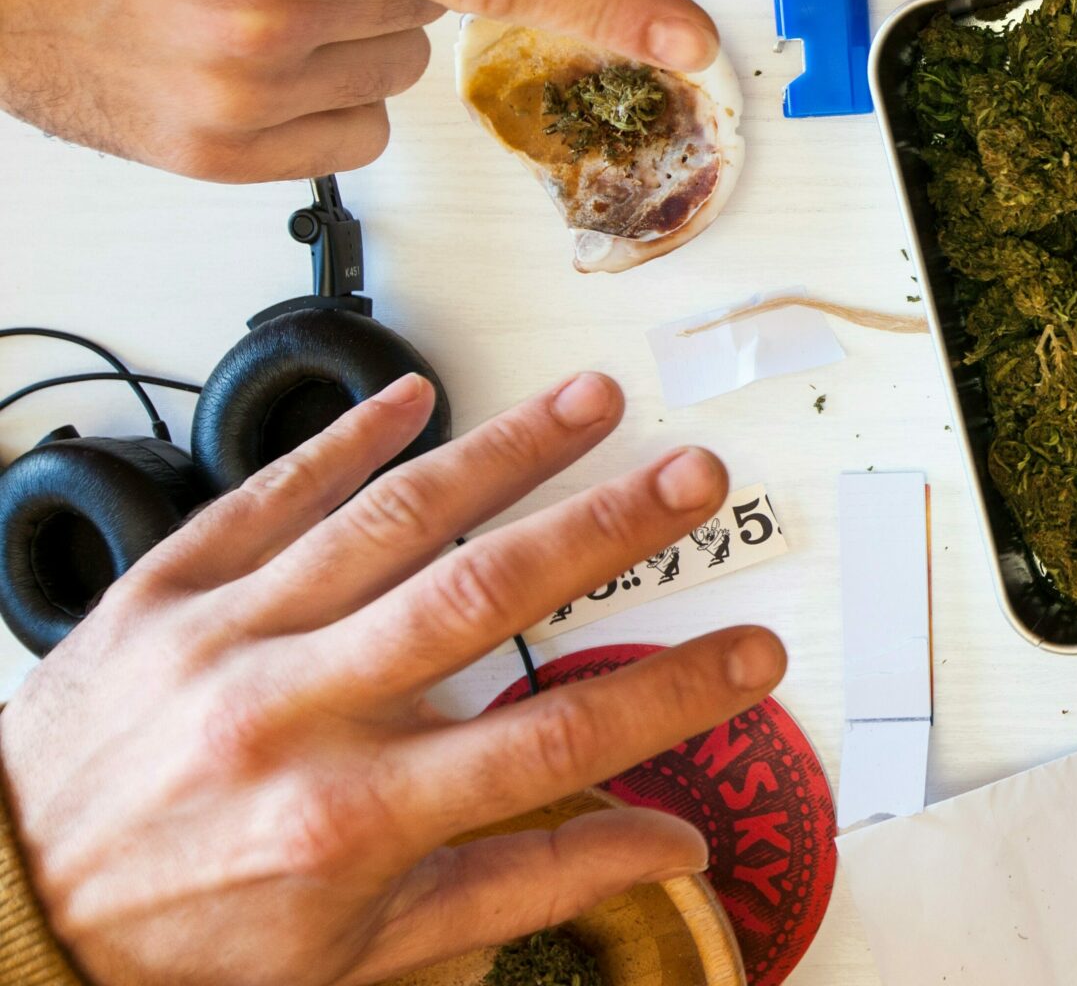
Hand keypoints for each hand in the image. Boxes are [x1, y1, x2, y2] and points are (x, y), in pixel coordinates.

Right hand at [0, 0, 720, 181]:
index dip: (603, 2)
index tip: (687, 39)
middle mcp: (269, 15)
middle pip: (428, 3)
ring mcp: (241, 100)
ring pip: (393, 67)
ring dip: (345, 23)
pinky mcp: (216, 157)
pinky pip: (345, 128)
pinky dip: (312, 85)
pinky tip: (226, 38)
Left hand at [0, 372, 785, 985]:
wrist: (4, 918)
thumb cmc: (188, 940)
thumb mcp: (368, 951)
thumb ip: (525, 885)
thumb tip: (659, 850)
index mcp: (352, 820)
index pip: (553, 743)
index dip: (670, 693)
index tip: (751, 652)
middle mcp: (292, 717)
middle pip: (479, 599)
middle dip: (603, 528)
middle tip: (691, 475)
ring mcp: (223, 641)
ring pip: (385, 522)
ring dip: (503, 453)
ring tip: (592, 402)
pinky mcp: (160, 595)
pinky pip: (264, 497)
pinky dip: (343, 441)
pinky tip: (416, 398)